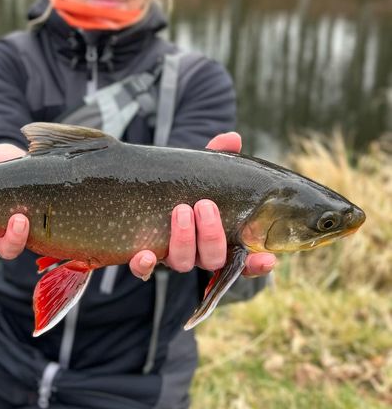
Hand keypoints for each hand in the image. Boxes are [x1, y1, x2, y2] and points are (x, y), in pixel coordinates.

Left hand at [129, 132, 276, 279]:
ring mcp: (170, 256)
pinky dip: (144, 265)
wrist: (143, 189)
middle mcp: (197, 253)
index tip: (267, 258)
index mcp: (218, 236)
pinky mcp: (142, 258)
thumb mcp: (200, 170)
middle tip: (205, 205)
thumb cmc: (184, 185)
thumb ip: (217, 157)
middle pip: (213, 259)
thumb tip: (232, 138)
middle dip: (211, 234)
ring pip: (183, 263)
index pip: (244, 260)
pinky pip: (143, 270)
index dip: (256, 264)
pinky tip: (144, 254)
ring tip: (181, 210)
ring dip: (184, 239)